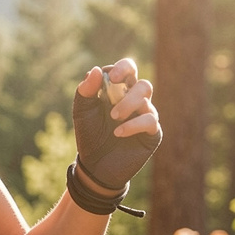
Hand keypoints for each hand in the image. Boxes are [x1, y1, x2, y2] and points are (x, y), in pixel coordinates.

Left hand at [73, 59, 161, 190]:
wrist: (95, 166)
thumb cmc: (89, 135)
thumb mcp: (82, 112)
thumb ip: (86, 91)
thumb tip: (96, 70)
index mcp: (118, 90)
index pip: (128, 69)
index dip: (123, 68)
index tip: (112, 77)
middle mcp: (135, 100)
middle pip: (142, 84)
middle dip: (127, 92)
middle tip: (111, 105)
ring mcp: (145, 115)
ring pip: (146, 99)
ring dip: (128, 105)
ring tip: (113, 118)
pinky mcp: (152, 132)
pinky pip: (150, 120)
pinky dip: (133, 125)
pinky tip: (118, 133)